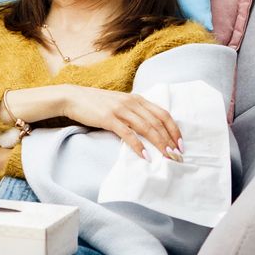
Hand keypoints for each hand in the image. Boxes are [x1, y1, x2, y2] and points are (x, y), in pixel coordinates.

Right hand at [60, 86, 182, 159]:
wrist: (74, 97)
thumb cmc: (97, 103)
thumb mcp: (121, 103)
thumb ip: (135, 112)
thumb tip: (150, 128)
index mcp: (137, 99)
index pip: (163, 114)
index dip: (174, 129)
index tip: (180, 144)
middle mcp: (132, 102)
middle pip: (158, 122)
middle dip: (170, 140)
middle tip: (177, 155)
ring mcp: (121, 110)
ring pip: (147, 128)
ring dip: (159, 143)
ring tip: (167, 156)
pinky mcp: (109, 119)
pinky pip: (128, 134)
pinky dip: (138, 146)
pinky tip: (145, 156)